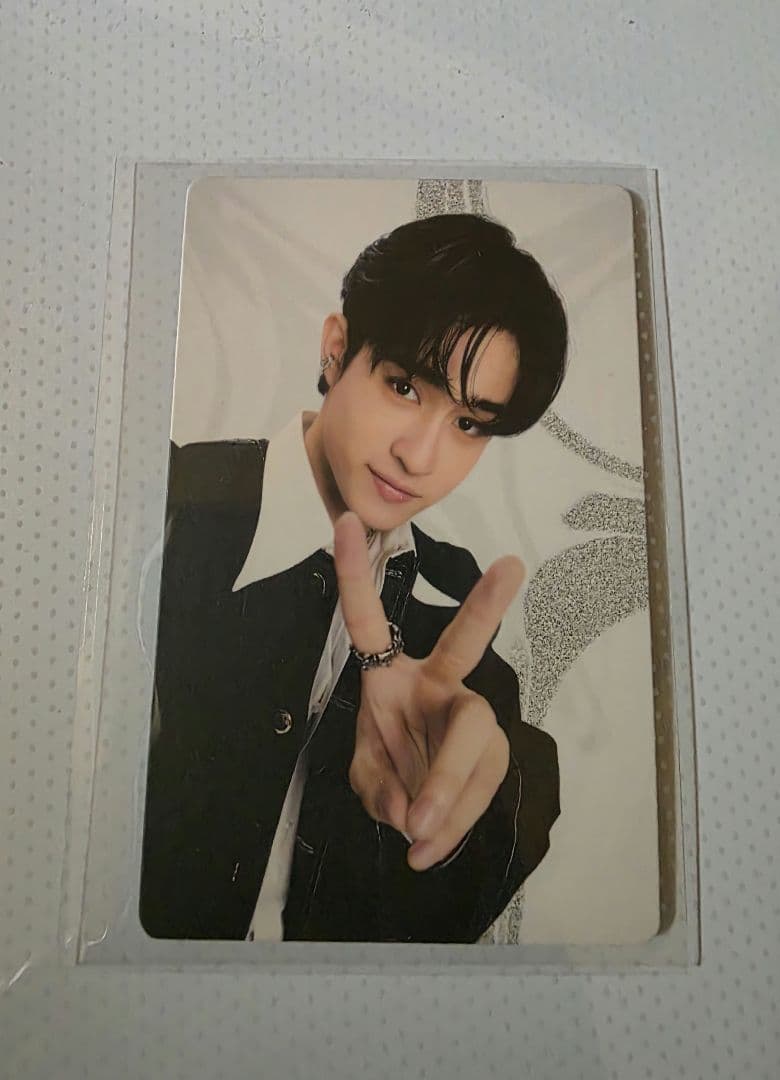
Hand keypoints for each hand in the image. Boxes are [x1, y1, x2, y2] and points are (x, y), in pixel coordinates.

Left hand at [333, 512, 524, 870]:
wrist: (424, 810)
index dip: (355, 575)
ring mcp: (469, 714)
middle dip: (483, 603)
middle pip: (462, 645)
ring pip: (472, 733)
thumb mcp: (366, 778)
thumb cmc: (390, 770)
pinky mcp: (492, 753)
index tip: (346, 523)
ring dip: (448, 784)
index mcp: (392, 676)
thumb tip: (414, 816)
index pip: (369, 621)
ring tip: (420, 835)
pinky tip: (428, 849)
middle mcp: (437, 682)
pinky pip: (478, 784)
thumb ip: (379, 790)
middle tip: (511, 566)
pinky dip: (453, 822)